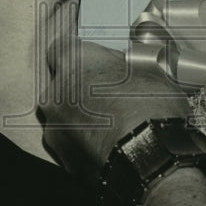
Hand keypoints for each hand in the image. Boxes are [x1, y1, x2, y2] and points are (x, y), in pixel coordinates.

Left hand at [39, 38, 193, 184]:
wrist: (149, 157)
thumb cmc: (150, 109)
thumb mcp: (148, 69)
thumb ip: (123, 64)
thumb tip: (128, 65)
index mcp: (73, 62)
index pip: (62, 47)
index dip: (79, 54)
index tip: (92, 59)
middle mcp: (56, 93)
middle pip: (63, 85)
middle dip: (82, 89)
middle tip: (112, 95)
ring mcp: (56, 128)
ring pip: (66, 118)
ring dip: (85, 119)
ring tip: (117, 124)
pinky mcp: (65, 158)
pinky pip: (74, 145)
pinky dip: (89, 144)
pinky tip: (114, 144)